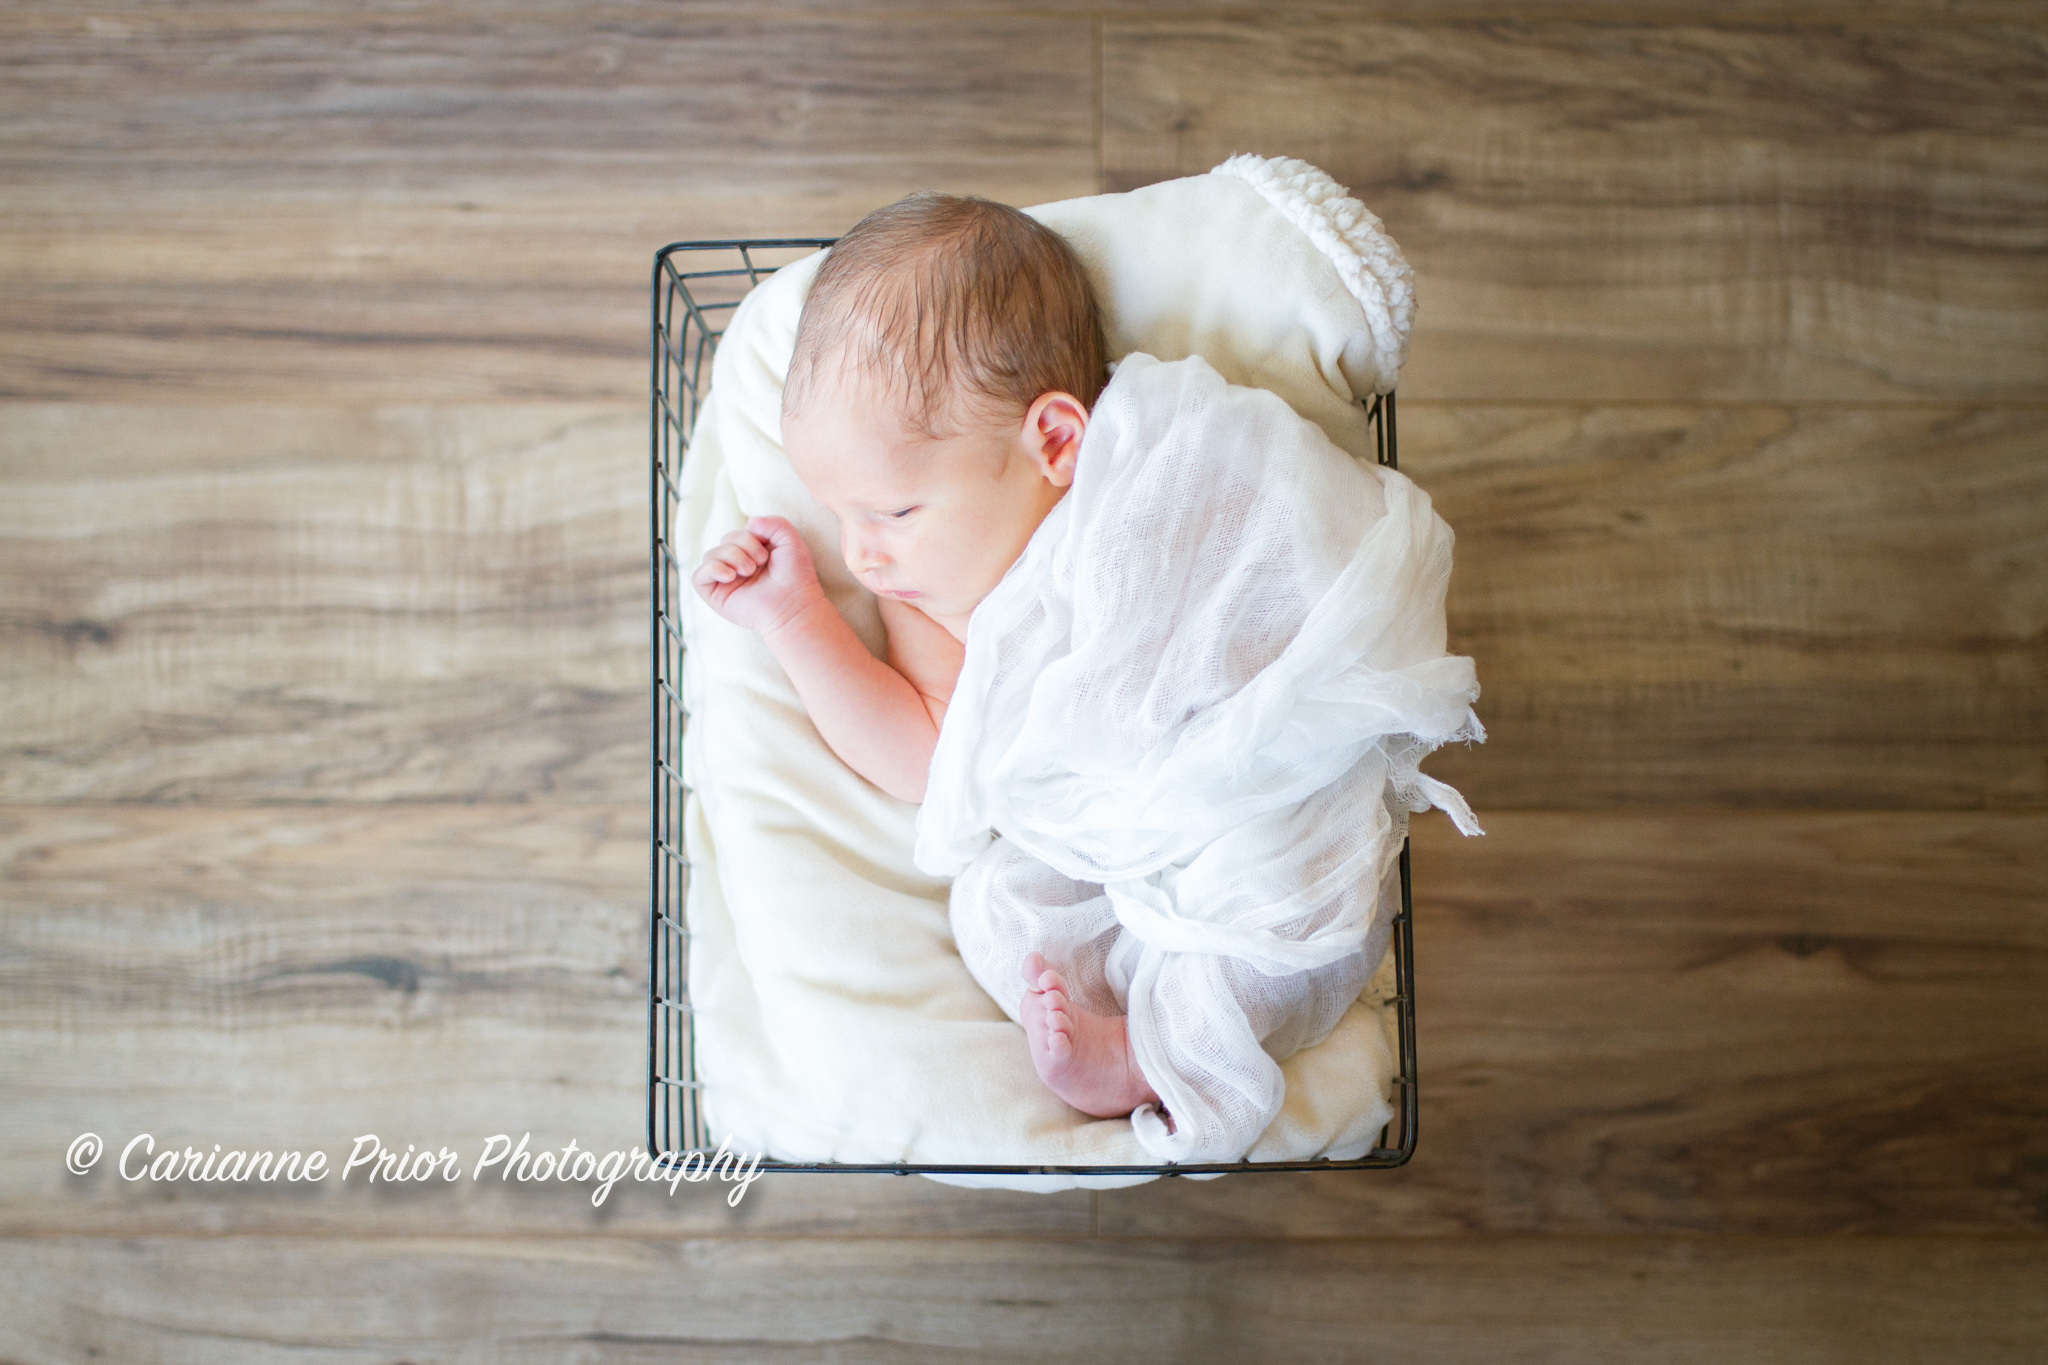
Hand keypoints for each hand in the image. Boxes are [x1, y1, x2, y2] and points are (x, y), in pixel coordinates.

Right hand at [692, 516, 825, 636]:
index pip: (738, 532)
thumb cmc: (795, 576)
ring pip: (709, 555)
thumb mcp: (790, 540)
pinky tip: (731, 576)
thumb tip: (749, 522)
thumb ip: (774, 522)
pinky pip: (698, 576)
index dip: (750, 535)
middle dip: (742, 545)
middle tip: (760, 563)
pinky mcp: (716, 596)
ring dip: (731, 556)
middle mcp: (736, 566)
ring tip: (749, 571)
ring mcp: (725, 581)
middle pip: (724, 540)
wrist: (794, 604)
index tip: (768, 552)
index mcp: (751, 553)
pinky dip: (713, 569)